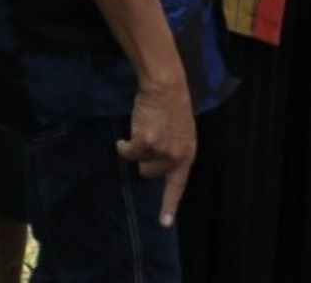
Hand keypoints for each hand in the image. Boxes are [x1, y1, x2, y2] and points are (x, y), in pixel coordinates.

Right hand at [116, 77, 195, 226]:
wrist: (166, 86)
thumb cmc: (172, 106)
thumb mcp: (181, 133)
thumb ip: (173, 151)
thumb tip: (156, 167)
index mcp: (187, 154)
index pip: (178, 185)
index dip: (169, 205)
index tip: (164, 223)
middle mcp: (176, 156)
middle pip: (150, 173)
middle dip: (145, 159)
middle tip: (148, 139)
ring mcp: (161, 150)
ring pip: (138, 162)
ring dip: (135, 150)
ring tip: (142, 130)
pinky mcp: (145, 142)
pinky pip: (127, 152)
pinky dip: (123, 146)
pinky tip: (124, 137)